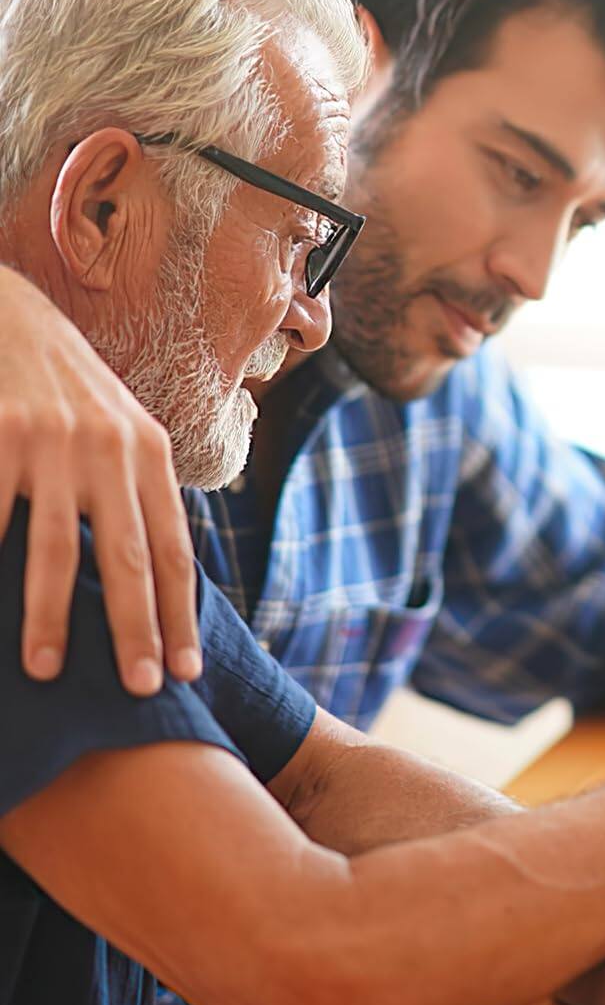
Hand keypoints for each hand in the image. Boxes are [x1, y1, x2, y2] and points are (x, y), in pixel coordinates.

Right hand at [0, 268, 199, 694]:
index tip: (187, 668)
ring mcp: (53, 442)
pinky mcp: (0, 434)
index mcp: (150, 453)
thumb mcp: (123, 430)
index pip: (175, 548)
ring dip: (49, 617)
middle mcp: (111, 448)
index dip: (181, 613)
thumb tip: (166, 573)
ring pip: (53, 548)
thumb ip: (141, 493)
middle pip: (128, 557)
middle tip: (143, 689)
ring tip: (48, 670)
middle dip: (136, 629)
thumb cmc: (70, 389)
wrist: (11, 315)